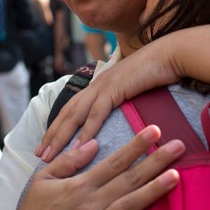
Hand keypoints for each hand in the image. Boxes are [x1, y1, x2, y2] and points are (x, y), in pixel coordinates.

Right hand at [0, 125, 183, 209]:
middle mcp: (91, 203)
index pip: (114, 161)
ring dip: (154, 191)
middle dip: (156, 161)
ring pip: (130, 205)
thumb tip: (94, 143)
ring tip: (176, 176)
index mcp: (80, 185)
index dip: (136, 145)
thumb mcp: (42, 180)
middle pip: (129, 179)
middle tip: (179, 146)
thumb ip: (68, 161)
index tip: (155, 130)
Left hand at [37, 39, 180, 160]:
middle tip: (39, 154)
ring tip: (49, 155)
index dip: (58, 126)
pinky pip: (96, 114)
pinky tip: (77, 147)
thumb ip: (123, 100)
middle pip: (67, 113)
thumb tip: (119, 114)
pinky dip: (85, 132)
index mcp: (99, 84)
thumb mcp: (134, 88)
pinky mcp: (114, 89)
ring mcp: (103, 86)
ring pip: (75, 115)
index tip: (48, 144)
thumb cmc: (157, 72)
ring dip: (61, 136)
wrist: (170, 55)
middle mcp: (96, 84)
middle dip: (51, 135)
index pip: (72, 108)